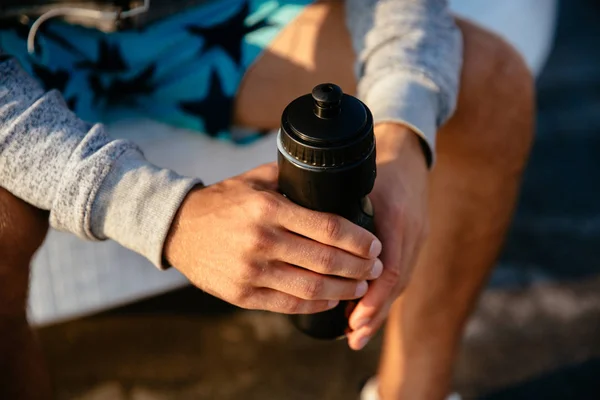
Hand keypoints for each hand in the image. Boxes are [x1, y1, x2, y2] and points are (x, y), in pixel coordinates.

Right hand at [163, 163, 382, 313]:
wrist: (179, 229)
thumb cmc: (223, 202)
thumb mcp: (255, 180)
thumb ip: (291, 179)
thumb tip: (332, 181)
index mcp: (268, 209)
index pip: (328, 227)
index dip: (358, 240)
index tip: (375, 244)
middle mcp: (261, 241)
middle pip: (325, 261)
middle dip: (359, 267)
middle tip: (376, 267)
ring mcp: (250, 272)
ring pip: (311, 288)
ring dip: (343, 290)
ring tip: (360, 285)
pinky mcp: (242, 295)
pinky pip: (289, 305)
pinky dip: (316, 304)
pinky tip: (331, 298)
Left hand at [346, 123, 429, 349]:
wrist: (407, 149)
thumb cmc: (374, 162)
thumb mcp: (354, 178)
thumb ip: (331, 204)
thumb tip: (295, 228)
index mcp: (396, 216)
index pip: (391, 268)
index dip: (373, 296)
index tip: (352, 317)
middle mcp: (411, 230)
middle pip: (396, 283)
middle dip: (374, 311)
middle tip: (352, 334)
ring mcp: (416, 236)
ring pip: (399, 282)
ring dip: (378, 306)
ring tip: (355, 330)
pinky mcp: (413, 239)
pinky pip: (399, 272)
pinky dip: (383, 292)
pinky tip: (366, 307)